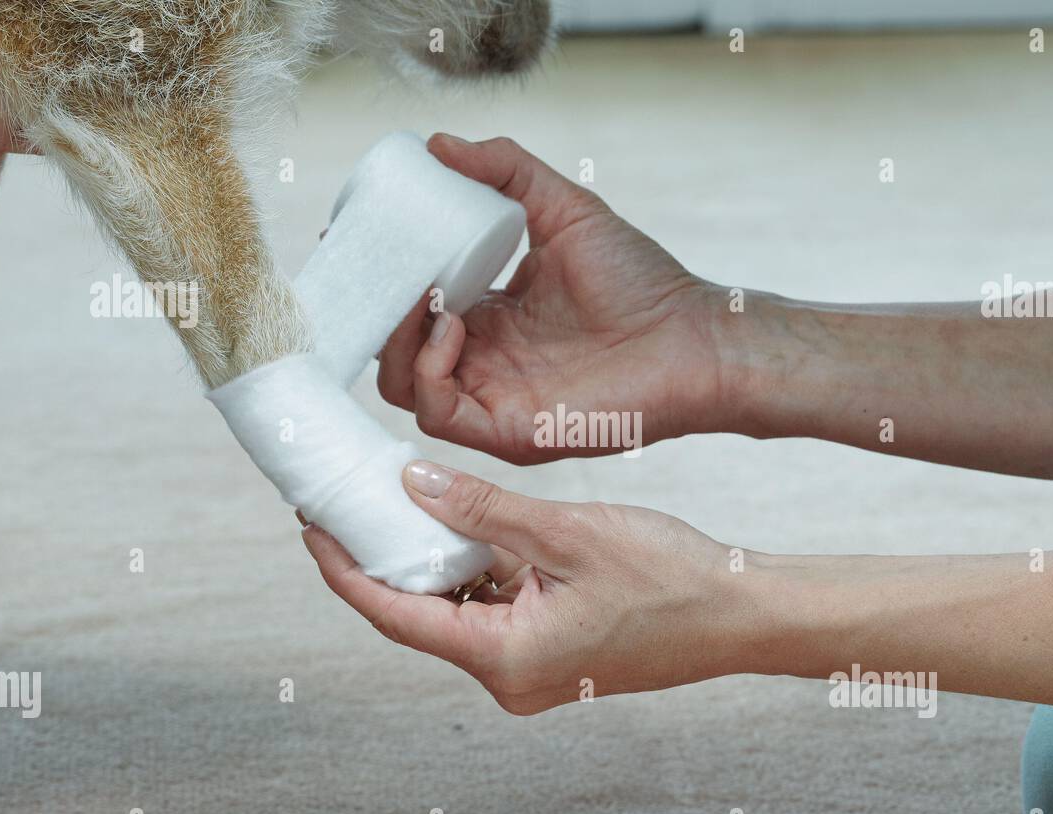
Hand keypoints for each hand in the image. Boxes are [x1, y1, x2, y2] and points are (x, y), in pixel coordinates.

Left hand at [301, 461, 764, 713]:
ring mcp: (531, 671)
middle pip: (421, 617)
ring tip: (405, 505)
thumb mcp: (567, 533)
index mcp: (505, 658)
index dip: (346, 572)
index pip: (397, 616)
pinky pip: (495, 614)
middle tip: (352, 505)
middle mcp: (509, 678)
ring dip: (435, 564)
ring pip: (459, 613)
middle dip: (385, 561)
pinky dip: (477, 574)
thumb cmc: (670, 579)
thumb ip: (483, 511)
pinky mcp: (552, 654)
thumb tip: (412, 483)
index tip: (312, 528)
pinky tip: (470, 530)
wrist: (740, 614)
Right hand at [377, 134, 724, 463]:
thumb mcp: (563, 208)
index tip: (357, 240)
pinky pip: (438, 414)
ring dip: (395, 341)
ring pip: (401, 387)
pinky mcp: (508, 431)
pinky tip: (452, 329)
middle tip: (375, 267)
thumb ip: (506, 171)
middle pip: (393, 350)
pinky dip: (427, 373)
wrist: (695, 336)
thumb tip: (437, 144)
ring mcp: (492, 398)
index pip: (410, 307)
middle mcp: (484, 361)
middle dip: (374, 311)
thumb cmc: (642, 281)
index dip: (380, 280)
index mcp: (489, 317)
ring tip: (421, 298)